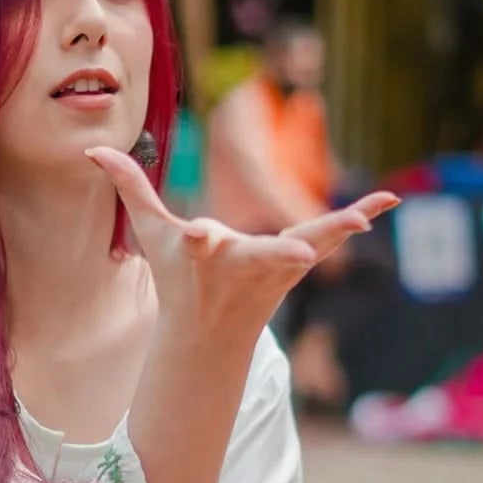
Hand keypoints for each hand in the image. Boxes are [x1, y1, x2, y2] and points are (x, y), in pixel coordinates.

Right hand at [87, 146, 397, 338]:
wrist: (209, 334)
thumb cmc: (177, 277)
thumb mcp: (151, 234)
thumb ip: (129, 188)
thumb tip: (93, 147)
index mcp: (203, 257)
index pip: (199, 246)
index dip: (198, 240)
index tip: (199, 237)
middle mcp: (241, 266)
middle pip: (264, 258)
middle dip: (281, 255)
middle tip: (302, 255)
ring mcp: (275, 270)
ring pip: (310, 246)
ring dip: (341, 227)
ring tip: (372, 209)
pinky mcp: (299, 265)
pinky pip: (332, 237)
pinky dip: (360, 217)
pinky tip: (390, 198)